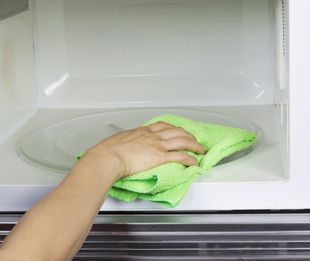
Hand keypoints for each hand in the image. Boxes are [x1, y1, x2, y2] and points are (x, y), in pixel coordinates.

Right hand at [82, 122, 204, 179]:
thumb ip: (127, 141)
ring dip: (194, 145)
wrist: (108, 157)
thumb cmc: (109, 150)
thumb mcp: (119, 140)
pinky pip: (181, 156)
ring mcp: (158, 145)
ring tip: (200, 150)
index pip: (163, 126)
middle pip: (177, 131)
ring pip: (183, 141)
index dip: (174, 128)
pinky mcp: (160, 156)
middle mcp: (153, 136)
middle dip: (188, 135)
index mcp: (143, 131)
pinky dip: (190, 158)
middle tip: (194, 140)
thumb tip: (126, 144)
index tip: (178, 131)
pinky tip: (195, 161)